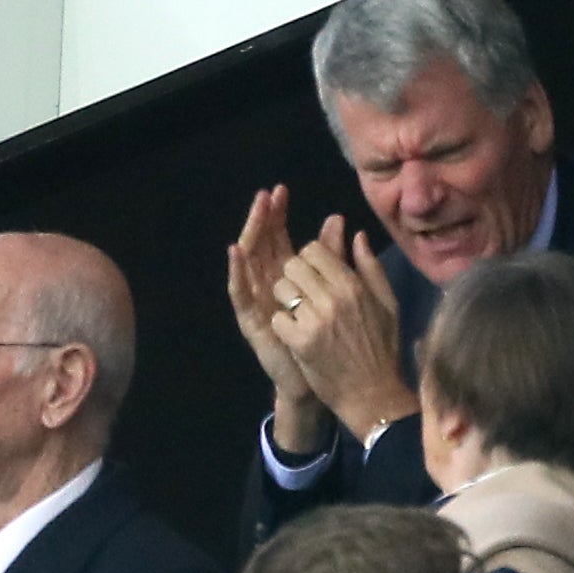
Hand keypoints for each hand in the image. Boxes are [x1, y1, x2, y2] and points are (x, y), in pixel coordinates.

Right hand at [228, 186, 324, 452]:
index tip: (281, 191)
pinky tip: (235, 251)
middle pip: (262, 245)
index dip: (278, 215)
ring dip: (249, 236)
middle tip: (265, 195)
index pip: (280, 238)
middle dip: (263, 219)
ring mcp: (259, 303)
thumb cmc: (334, 339)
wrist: (333, 381)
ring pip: (249, 263)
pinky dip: (236, 273)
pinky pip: (240, 294)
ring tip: (253, 214)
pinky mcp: (253, 321)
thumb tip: (338, 219)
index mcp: (290, 277)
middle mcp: (270, 286)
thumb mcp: (337, 291)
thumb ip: (335, 257)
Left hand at [271, 216, 419, 442]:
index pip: (313, 250)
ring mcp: (315, 319)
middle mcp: (333, 296)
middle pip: (293, 265)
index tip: (314, 277)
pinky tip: (296, 336)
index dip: (308, 260)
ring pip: (281, 289)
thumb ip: (370, 267)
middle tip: (303, 297)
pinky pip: (278, 318)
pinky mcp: (301, 342)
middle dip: (293, 277)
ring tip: (299, 316)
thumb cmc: (382, 347)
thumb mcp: (387, 303)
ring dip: (285, 300)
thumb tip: (357, 236)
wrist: (373, 394)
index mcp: (352, 284)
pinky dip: (284, 326)